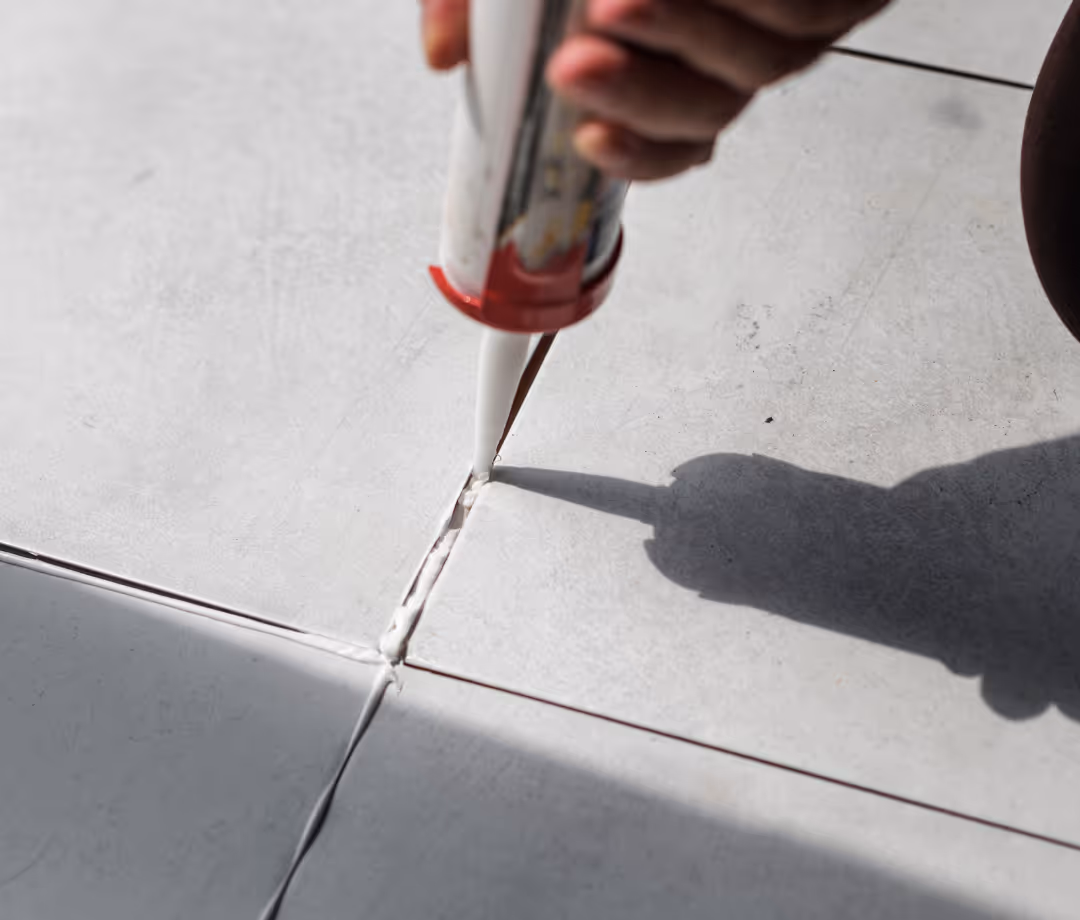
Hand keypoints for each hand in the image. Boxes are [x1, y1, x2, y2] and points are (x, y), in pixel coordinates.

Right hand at [421, 0, 889, 179]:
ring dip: (686, 34)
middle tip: (576, 62)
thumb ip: (476, 3)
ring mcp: (793, 21)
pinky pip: (805, 9)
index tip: (586, 141)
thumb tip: (442, 55)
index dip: (631, 157)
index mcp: (675, 63)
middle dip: (638, 97)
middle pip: (703, 114)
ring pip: (757, 65)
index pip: (664, 145)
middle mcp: (734, 55)